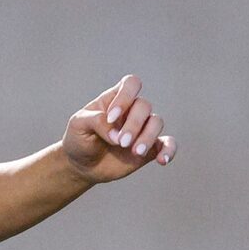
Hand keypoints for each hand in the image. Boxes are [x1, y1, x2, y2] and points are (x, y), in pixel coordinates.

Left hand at [60, 74, 175, 184]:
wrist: (82, 165)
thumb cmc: (79, 139)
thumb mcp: (79, 125)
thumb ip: (96, 122)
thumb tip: (117, 135)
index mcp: (115, 99)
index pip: (131, 84)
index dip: (126, 97)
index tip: (111, 117)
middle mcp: (132, 111)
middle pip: (144, 106)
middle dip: (134, 125)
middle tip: (121, 143)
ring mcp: (142, 129)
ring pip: (157, 122)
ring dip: (148, 137)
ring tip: (135, 152)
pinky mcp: (150, 148)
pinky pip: (167, 144)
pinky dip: (169, 150)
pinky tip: (162, 160)